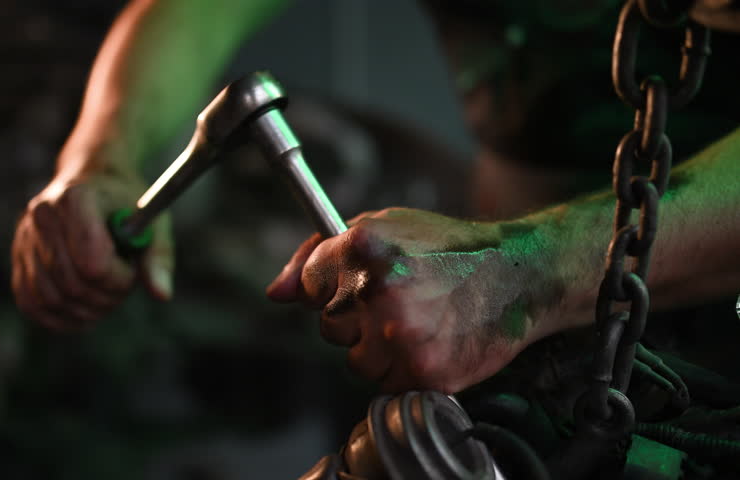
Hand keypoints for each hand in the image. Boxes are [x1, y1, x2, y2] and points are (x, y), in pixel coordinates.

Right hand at [12, 172, 172, 329]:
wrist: (96, 179)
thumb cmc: (127, 203)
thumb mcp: (154, 223)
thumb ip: (158, 258)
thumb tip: (162, 295)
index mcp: (77, 198)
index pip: (93, 263)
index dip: (119, 278)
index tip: (132, 267)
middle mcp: (43, 215)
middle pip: (72, 284)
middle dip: (106, 297)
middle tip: (122, 285)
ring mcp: (25, 236)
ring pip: (52, 299)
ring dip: (87, 310)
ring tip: (106, 293)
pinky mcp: (18, 257)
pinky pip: (32, 303)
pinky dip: (60, 318)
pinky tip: (84, 311)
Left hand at [267, 208, 561, 392]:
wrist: (518, 275)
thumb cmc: (448, 247)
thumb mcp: (383, 225)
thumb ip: (317, 254)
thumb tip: (277, 293)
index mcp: (362, 247)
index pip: (309, 282)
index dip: (333, 284)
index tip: (360, 282)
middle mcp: (377, 290)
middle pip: (328, 325)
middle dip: (355, 317)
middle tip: (399, 301)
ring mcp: (400, 336)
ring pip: (355, 360)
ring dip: (378, 348)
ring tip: (418, 321)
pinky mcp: (422, 372)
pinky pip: (385, 383)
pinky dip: (404, 369)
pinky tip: (431, 341)